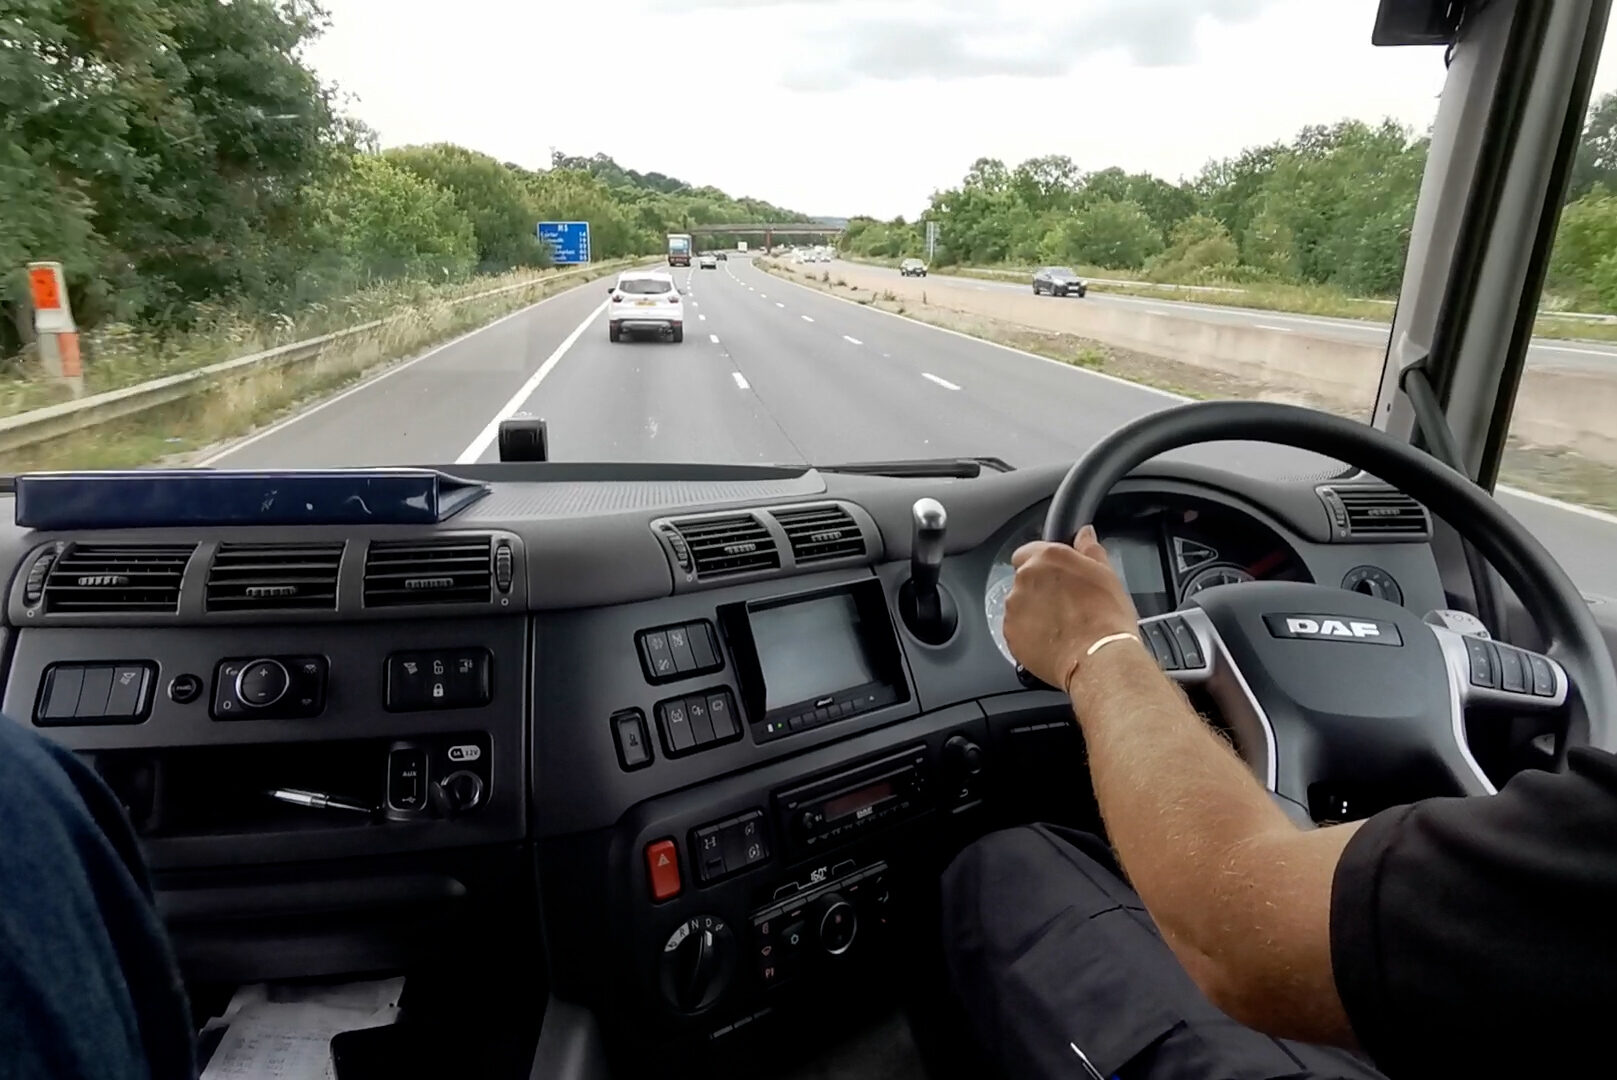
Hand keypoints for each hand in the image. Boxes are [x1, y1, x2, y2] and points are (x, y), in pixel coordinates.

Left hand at [1005, 524, 1140, 690]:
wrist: (1098, 659)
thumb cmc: (1106, 618)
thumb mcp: (1107, 575)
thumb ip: (1090, 550)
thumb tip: (1084, 534)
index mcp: (1047, 558)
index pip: (1029, 551)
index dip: (1042, 564)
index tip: (1056, 576)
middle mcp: (1025, 578)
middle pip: (1024, 578)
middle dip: (1040, 588)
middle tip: (1065, 604)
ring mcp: (1014, 607)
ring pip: (1019, 604)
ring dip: (1033, 610)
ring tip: (1060, 625)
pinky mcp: (1010, 633)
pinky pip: (1017, 628)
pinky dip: (1029, 633)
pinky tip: (1051, 639)